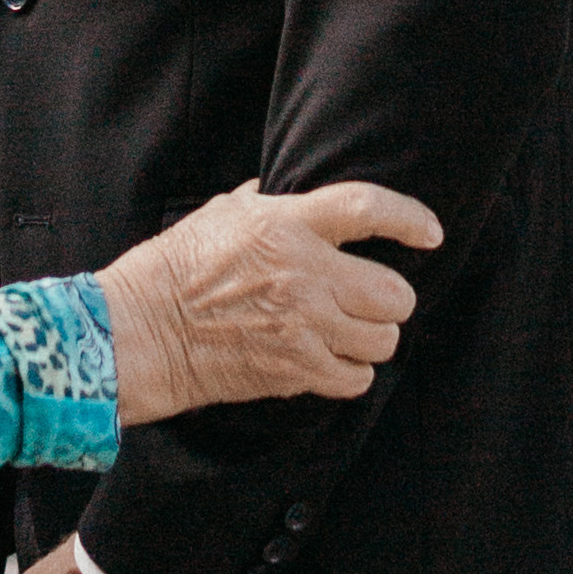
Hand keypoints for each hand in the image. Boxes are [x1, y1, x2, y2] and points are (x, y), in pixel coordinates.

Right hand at [100, 179, 442, 426]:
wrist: (142, 330)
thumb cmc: (174, 267)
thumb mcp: (219, 214)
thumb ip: (264, 205)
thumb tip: (284, 196)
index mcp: (286, 225)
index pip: (367, 209)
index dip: (409, 218)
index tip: (429, 232)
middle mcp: (305, 274)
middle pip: (395, 292)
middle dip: (389, 299)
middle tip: (367, 298)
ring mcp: (304, 326)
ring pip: (384, 340)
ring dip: (371, 337)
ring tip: (346, 332)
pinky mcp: (296, 370)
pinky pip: (357, 378)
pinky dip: (349, 372)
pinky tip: (327, 360)